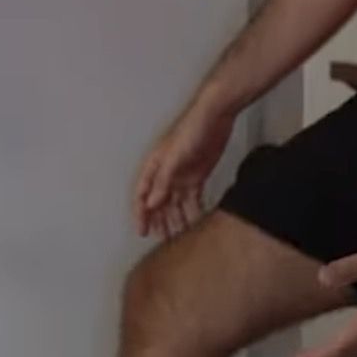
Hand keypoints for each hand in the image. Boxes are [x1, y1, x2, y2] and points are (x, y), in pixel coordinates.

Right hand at [134, 97, 234, 239]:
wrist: (216, 116)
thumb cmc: (192, 129)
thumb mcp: (174, 156)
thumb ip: (163, 180)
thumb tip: (152, 203)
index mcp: (155, 167)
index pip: (142, 195)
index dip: (140, 214)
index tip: (142, 231)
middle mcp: (166, 174)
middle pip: (159, 203)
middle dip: (159, 221)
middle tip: (163, 240)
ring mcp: (182, 175)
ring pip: (176, 204)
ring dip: (177, 219)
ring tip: (180, 237)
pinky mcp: (198, 176)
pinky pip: (193, 199)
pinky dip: (193, 211)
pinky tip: (196, 223)